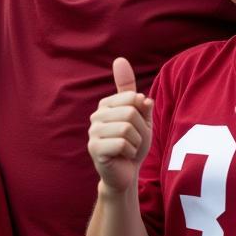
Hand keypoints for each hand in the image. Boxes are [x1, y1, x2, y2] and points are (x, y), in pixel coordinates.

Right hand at [88, 58, 152, 193]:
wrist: (126, 174)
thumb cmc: (134, 144)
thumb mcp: (142, 118)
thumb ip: (135, 95)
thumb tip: (120, 61)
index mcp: (107, 105)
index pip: (132, 97)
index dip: (142, 114)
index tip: (137, 126)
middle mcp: (96, 116)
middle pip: (129, 113)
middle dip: (140, 130)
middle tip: (134, 141)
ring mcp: (93, 132)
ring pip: (126, 129)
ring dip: (136, 142)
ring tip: (129, 149)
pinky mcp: (94, 148)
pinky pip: (122, 144)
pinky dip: (130, 152)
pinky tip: (123, 156)